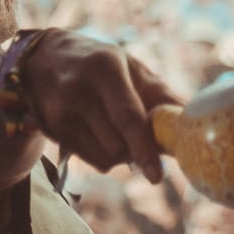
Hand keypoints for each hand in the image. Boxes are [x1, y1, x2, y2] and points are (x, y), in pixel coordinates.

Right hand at [19, 32, 179, 182]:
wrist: (41, 58)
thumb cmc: (97, 62)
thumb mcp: (129, 66)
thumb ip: (159, 94)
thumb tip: (192, 120)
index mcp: (105, 68)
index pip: (128, 117)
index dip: (145, 148)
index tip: (158, 175)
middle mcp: (79, 90)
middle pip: (118, 145)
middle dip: (137, 150)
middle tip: (143, 138)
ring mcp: (61, 113)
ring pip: (105, 158)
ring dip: (121, 154)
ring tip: (117, 130)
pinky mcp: (52, 131)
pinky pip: (92, 160)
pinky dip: (105, 155)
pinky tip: (99, 133)